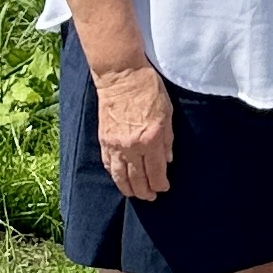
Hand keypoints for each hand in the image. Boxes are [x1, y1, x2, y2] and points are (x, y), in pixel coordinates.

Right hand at [94, 55, 176, 196]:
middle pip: (137, 179)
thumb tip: (167, 160)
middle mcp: (132, 146)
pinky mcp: (103, 140)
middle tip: (151, 197)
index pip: (156, 172)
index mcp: (151, 139)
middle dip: (145, 192)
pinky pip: (108, 164)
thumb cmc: (148, 89)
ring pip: (120, 177)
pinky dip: (114, 175)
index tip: (164, 188)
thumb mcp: (167, 112)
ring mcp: (115, 144)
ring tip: (135, 195)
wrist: (121, 75)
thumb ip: (168, 139)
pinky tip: (119, 179)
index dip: (161, 184)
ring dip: (128, 189)